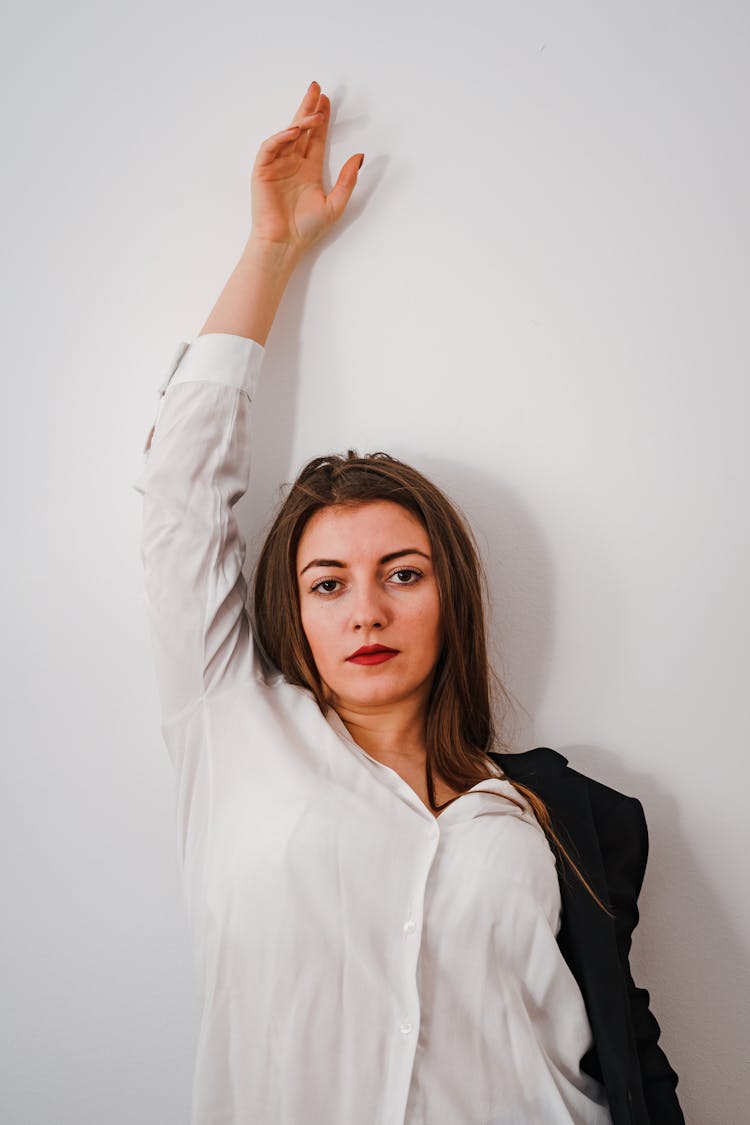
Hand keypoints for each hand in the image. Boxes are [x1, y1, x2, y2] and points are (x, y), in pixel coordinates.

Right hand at [249, 81, 363, 260]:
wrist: (285, 244)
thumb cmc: (307, 229)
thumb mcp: (336, 203)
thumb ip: (347, 179)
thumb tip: (360, 156)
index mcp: (309, 170)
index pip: (316, 138)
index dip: (322, 119)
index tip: (328, 101)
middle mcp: (293, 164)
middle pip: (301, 129)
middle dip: (309, 108)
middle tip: (317, 88)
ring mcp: (277, 165)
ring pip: (288, 134)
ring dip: (300, 120)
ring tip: (314, 112)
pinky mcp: (263, 170)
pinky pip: (271, 146)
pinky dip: (282, 136)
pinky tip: (295, 130)